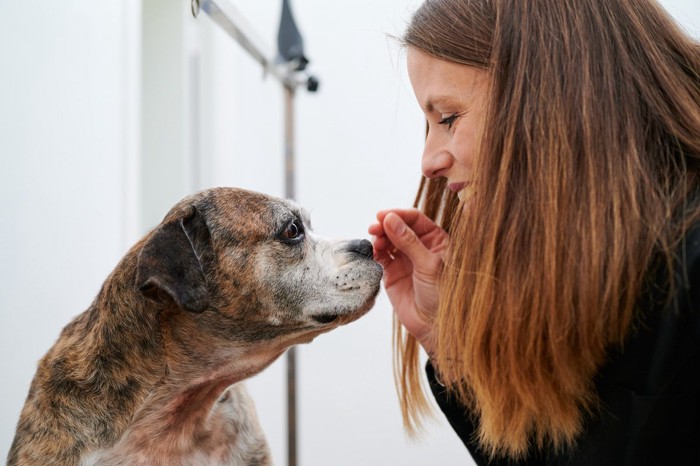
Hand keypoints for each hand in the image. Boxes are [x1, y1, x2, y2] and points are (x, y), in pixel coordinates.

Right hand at [368, 209, 448, 353]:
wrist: (434, 326)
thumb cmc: (443, 296)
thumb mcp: (429, 265)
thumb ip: (409, 241)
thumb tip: (390, 219)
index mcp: (437, 240)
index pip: (415, 219)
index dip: (398, 215)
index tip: (383, 216)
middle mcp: (420, 246)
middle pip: (398, 227)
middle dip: (386, 225)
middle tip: (374, 228)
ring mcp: (405, 259)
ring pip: (388, 239)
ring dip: (379, 237)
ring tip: (376, 243)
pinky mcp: (392, 272)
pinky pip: (381, 256)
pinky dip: (374, 251)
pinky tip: (373, 251)